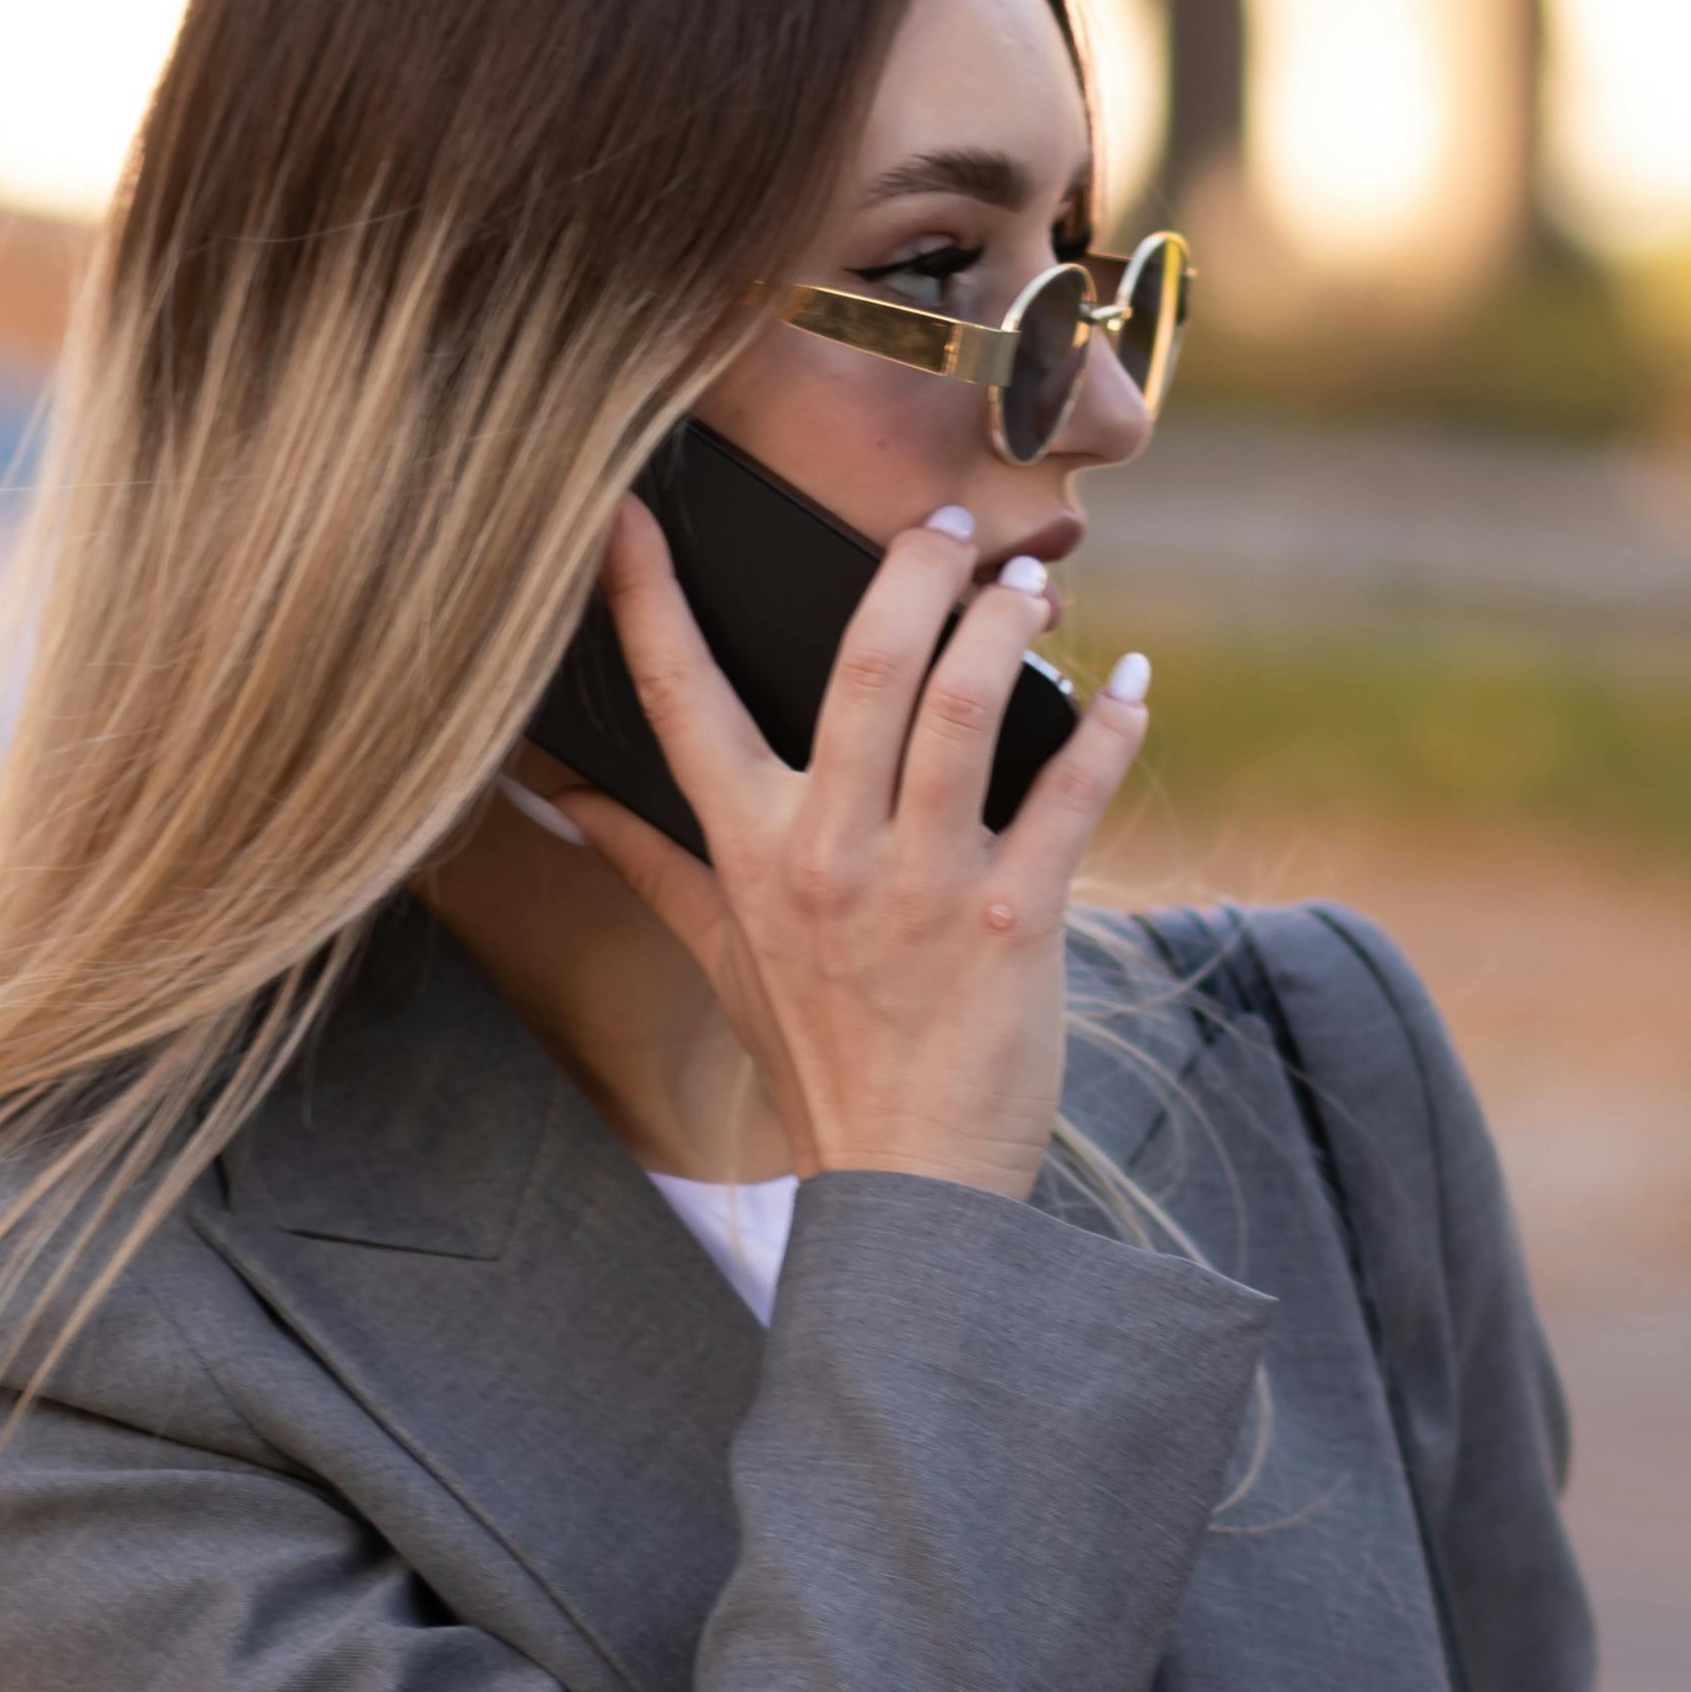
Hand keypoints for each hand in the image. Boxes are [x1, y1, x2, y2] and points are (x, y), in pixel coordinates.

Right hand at [546, 489, 1155, 1204]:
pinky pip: (1069, 798)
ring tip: (1032, 588)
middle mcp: (828, 856)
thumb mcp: (716, 956)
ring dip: (1007, 626)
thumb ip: (646, 862)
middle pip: (865, 666)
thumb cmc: (813, 1057)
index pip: (679, 701)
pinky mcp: (1013, 926)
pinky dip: (1107, 730)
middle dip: (912, 571)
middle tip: (947, 525)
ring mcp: (923, 888)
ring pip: (966, 708)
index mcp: (749, 850)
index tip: (624, 507)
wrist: (906, 1184)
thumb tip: (560, 798)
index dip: (646, 597)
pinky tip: (1130, 688)